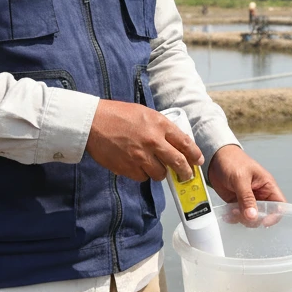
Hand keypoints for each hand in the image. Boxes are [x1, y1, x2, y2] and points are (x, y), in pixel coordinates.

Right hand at [86, 100, 202, 182]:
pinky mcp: (129, 168)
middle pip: (178, 162)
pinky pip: (143, 177)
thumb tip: (175, 142)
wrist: (93, 123)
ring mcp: (141, 156)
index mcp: (159, 124)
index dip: (194, 154)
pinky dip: (142, 174)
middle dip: (185, 171)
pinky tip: (137, 165)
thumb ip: (160, 128)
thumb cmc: (117, 115)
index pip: (185, 143)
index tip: (198, 160)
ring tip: (154, 167)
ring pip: (160, 174)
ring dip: (160, 173)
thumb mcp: (144, 113)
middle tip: (186, 174)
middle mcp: (153, 141)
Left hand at [207, 145, 284, 220]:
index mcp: (267, 186)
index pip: (280, 205)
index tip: (263, 221)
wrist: (216, 158)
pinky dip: (233, 218)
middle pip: (265, 215)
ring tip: (232, 211)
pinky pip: (239, 217)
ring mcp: (249, 201)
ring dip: (242, 219)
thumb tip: (252, 216)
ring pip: (251, 218)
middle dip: (255, 219)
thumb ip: (246, 198)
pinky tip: (227, 214)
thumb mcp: (241, 178)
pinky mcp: (237, 204)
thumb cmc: (232, 162)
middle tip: (243, 215)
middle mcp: (260, 195)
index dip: (275, 215)